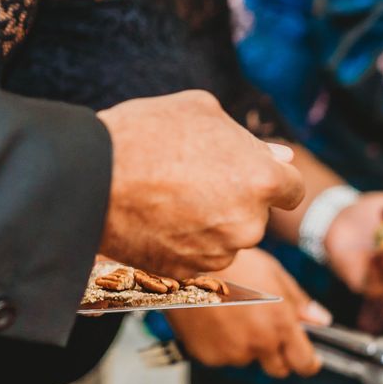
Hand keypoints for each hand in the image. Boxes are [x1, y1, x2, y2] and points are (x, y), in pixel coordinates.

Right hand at [96, 90, 304, 276]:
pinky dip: (186, 243)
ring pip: (228, 238)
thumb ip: (249, 139)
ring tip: (170, 196)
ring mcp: (220, 253)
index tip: (248, 174)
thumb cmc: (146, 134)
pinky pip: (199, 257)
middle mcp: (249, 224)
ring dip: (211, 223)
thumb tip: (281, 157)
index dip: (271, 179)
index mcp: (262, 180)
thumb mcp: (202, 111)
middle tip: (194, 178)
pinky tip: (159, 219)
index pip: (291, 189)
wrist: (90, 178)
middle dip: (236, 199)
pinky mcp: (190, 272)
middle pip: (256, 215)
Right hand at [167, 248, 328, 378]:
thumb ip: (300, 303)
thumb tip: (322, 320)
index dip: (309, 363)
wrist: (186, 264)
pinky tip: (215, 320)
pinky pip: (223, 357)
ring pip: (248, 360)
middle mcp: (259, 343)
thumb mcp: (274, 274)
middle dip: (278, 355)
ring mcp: (232, 352)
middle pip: (278, 369)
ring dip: (247, 347)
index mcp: (281, 324)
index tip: (309, 359)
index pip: (304, 363)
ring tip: (233, 316)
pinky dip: (223, 346)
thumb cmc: (234, 262)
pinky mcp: (209, 356)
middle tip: (267, 331)